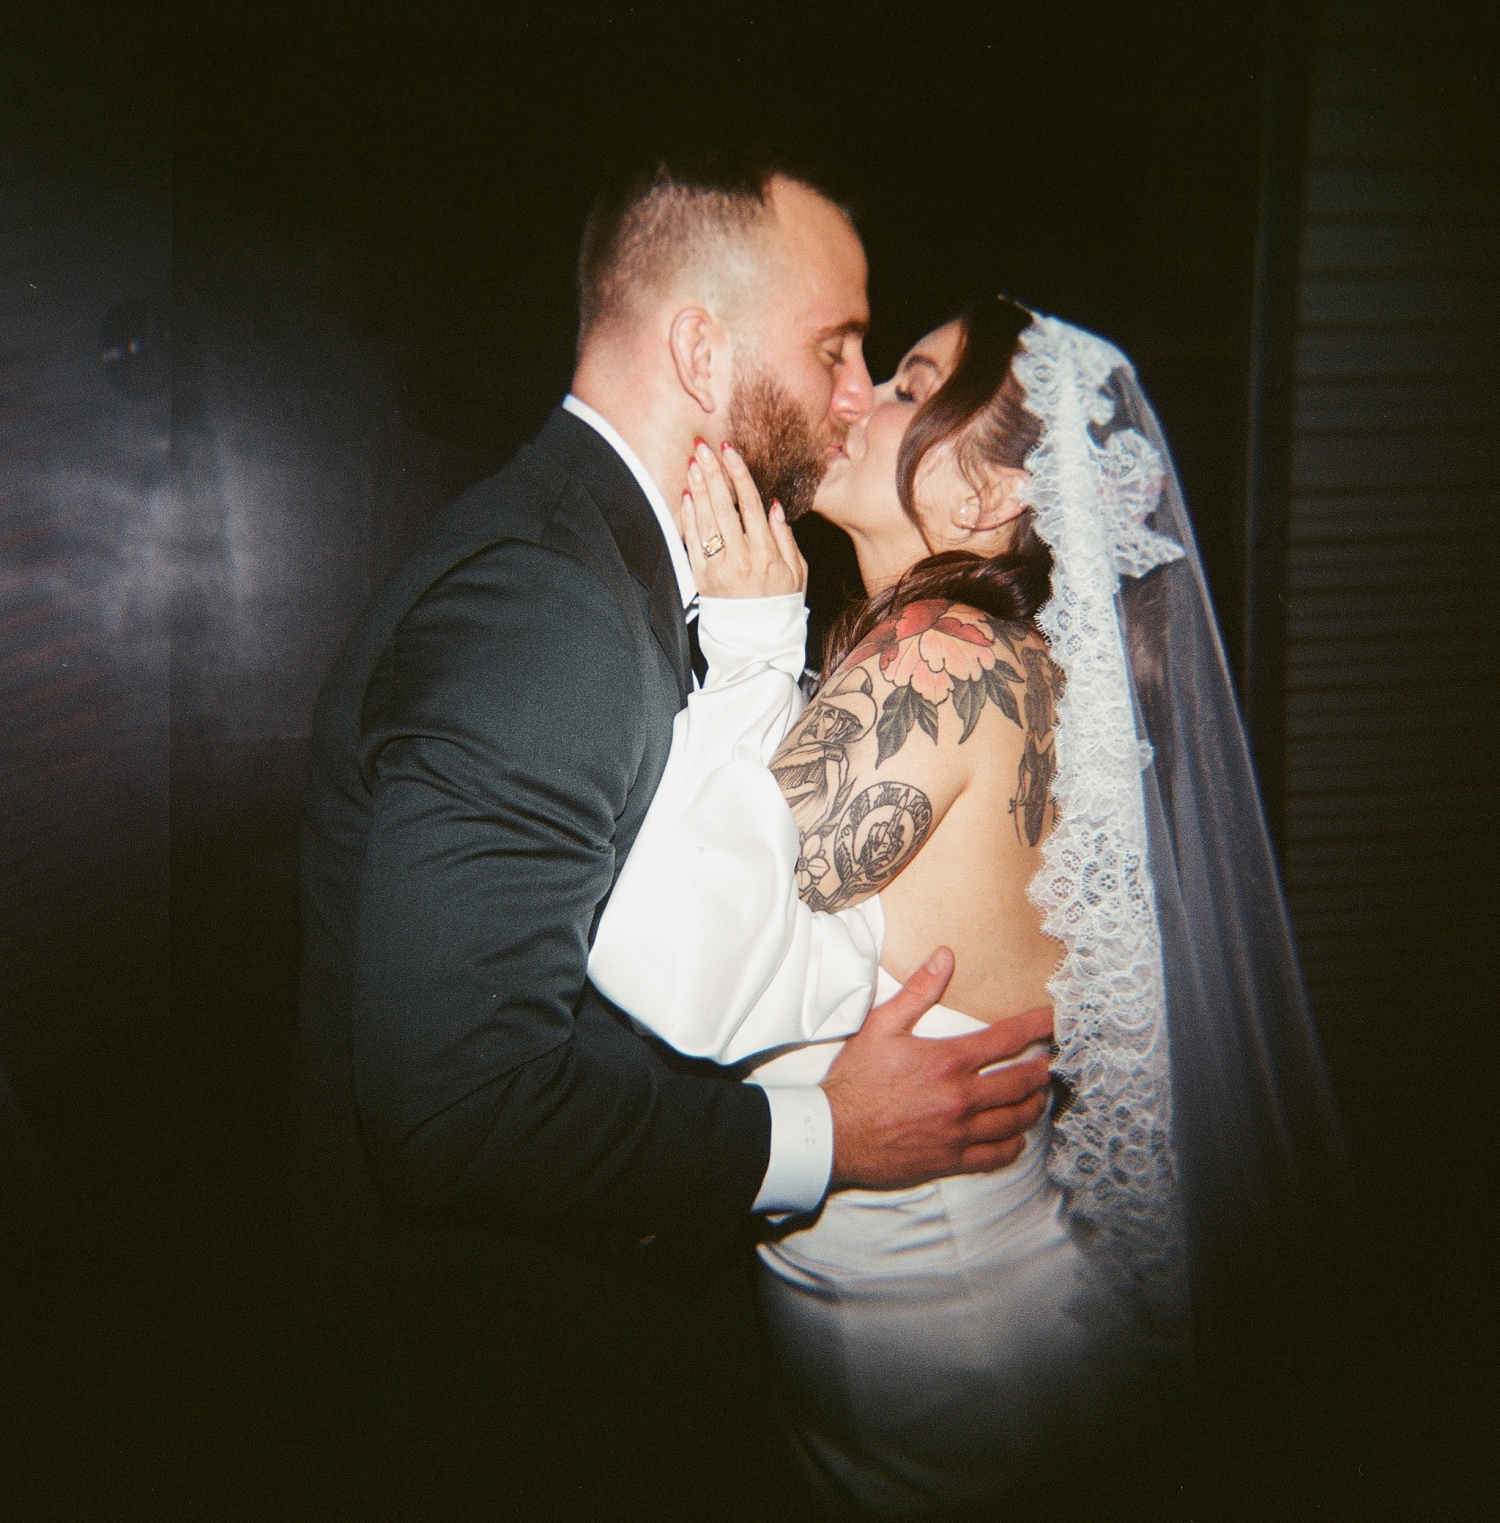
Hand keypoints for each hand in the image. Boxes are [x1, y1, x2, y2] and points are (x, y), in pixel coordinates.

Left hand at [683, 438, 807, 598]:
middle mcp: (740, 558)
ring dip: (698, 489)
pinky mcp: (701, 578)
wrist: (757, 641)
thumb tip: (773, 506)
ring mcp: (718, 568)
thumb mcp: (797, 571)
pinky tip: (687, 496)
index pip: (750, 504)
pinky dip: (688, 517)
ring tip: (693, 464)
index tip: (730, 451)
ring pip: (705, 521)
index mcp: (766, 553)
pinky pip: (692, 543)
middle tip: (704, 448)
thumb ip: (785, 537)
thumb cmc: (780, 603)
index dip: (738, 474)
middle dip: (713, 473)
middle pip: (723, 506)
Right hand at [820, 948, 1054, 1190]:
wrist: (832, 1134)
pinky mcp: (951, 1160)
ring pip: (1014, 1120)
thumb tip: (945, 956)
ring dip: (1034, 1106)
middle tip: (1052, 1062)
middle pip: (1020, 1082)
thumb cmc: (855, 1078)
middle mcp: (961, 1097)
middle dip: (1043, 1070)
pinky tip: (1017, 1137)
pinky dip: (1013, 1145)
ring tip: (1040, 1097)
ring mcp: (959, 1132)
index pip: (1006, 1038)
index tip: (1055, 1021)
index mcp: (948, 1060)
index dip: (1036, 1026)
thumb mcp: (881, 1025)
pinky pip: (996, 1155)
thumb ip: (918, 991)